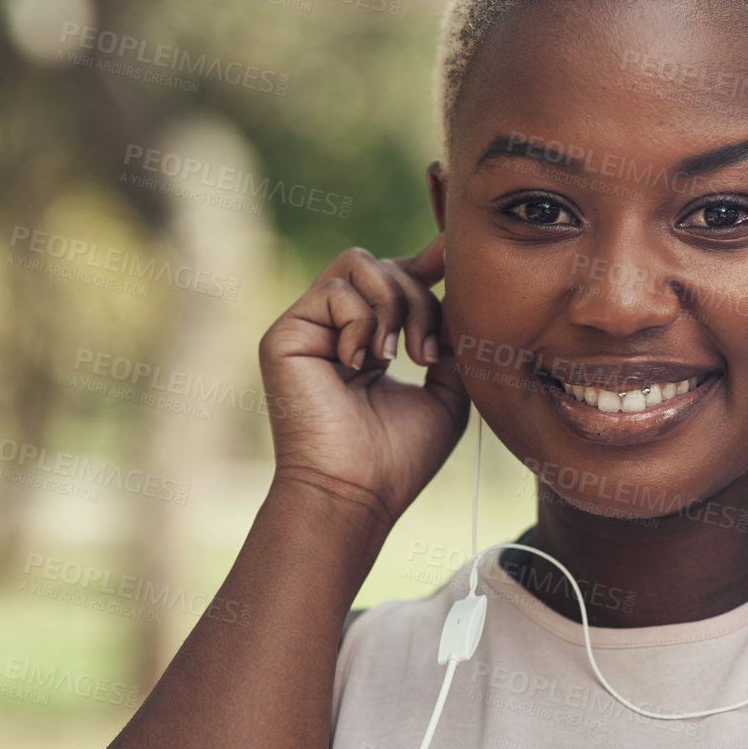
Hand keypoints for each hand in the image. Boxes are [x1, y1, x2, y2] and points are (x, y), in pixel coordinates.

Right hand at [258, 234, 469, 532]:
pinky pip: (336, 290)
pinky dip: (363, 321)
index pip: (393, 279)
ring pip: (359, 264)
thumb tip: (462, 298)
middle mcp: (335, 329)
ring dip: (395, 304)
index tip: (451, 255)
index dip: (424, 262)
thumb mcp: (446, 394)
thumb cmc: (398, 458)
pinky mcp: (285, 335)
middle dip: (420, 299)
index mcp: (369, 340)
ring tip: (398, 357)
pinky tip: (362, 363)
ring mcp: (308, 329)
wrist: (356, 493)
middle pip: (384, 264)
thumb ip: (454, 344)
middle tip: (428, 354)